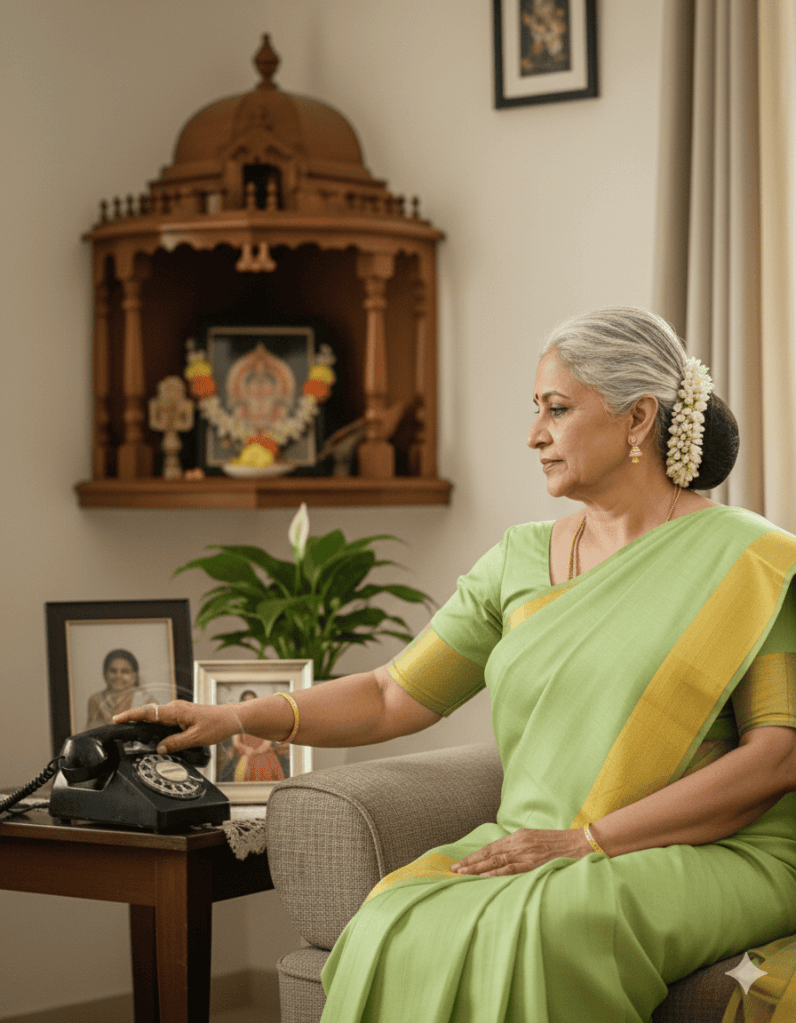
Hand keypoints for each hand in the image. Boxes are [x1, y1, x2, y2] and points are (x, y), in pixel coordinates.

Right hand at [113, 700, 238, 753]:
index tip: (117, 719)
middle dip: (133, 720)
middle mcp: (175, 708)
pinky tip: (152, 735)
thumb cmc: (217, 725)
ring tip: (130, 732)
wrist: (231, 718)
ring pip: (156, 718)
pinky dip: (155, 726)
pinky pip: (164, 720)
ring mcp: (178, 711)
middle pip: (149, 714)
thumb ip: (175, 743)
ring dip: (144, 724)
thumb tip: (159, 749)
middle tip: (118, 728)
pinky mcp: (182, 715)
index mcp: (176, 711)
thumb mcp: (196, 738)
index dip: (131, 715)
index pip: (148, 712)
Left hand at [450, 827, 592, 876]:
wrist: (581, 843)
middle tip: (453, 870)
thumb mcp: (537, 841)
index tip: (461, 863)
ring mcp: (526, 852)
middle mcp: (519, 842)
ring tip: (461, 875)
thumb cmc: (561, 844)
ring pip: (495, 862)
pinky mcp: (534, 863)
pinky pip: (511, 869)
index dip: (475, 856)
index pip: (491, 847)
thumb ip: (522, 847)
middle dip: (470, 863)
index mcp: (519, 836)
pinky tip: (483, 878)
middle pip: (489, 854)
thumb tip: (507, 858)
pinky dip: (496, 874)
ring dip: (477, 869)